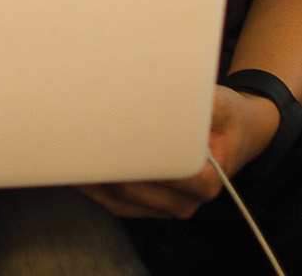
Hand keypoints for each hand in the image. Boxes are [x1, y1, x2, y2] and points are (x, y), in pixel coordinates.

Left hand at [77, 85, 280, 219]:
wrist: (237, 135)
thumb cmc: (227, 118)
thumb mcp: (222, 104)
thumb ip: (199, 102)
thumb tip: (164, 94)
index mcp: (206, 180)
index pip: (162, 172)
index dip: (133, 155)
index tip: (107, 135)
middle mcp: (186, 201)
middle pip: (133, 188)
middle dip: (105, 164)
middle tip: (75, 139)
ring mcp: (165, 208)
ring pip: (118, 199)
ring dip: (91, 178)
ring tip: (65, 152)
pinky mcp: (148, 207)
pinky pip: (114, 203)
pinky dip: (93, 187)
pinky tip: (73, 168)